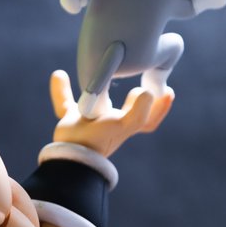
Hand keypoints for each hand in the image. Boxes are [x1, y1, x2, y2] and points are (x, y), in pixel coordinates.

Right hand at [50, 70, 173, 157]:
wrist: (71, 154)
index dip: (160, 108)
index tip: (168, 92)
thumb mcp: (125, 124)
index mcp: (125, 124)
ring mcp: (89, 122)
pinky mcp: (69, 121)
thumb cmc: (100, 140)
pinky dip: (60, 90)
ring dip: (97, 89)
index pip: (148, 119)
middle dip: (135, 98)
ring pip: (94, 103)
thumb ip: (139, 111)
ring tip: (100, 72)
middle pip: (126, 110)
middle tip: (144, 76)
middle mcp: (109, 123)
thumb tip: (147, 93)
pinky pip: (65, 103)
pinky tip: (57, 76)